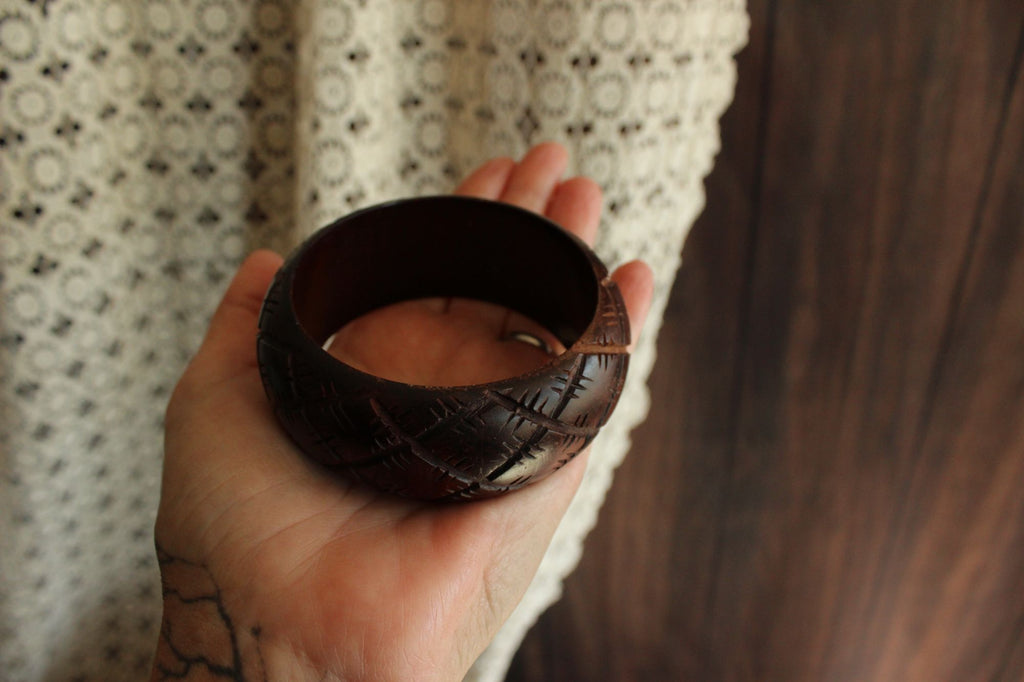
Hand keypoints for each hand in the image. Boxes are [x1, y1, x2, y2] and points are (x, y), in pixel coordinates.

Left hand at [152, 143, 653, 681]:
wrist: (279, 631)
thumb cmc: (235, 534)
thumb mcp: (215, 402)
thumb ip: (245, 329)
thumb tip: (265, 262)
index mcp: (376, 383)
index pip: (431, 283)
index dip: (458, 225)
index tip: (483, 170)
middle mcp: (440, 403)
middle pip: (494, 293)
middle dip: (521, 223)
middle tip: (548, 162)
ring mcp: (494, 434)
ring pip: (543, 326)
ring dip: (568, 255)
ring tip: (582, 191)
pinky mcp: (537, 472)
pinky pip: (587, 391)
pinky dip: (617, 330)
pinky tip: (632, 274)